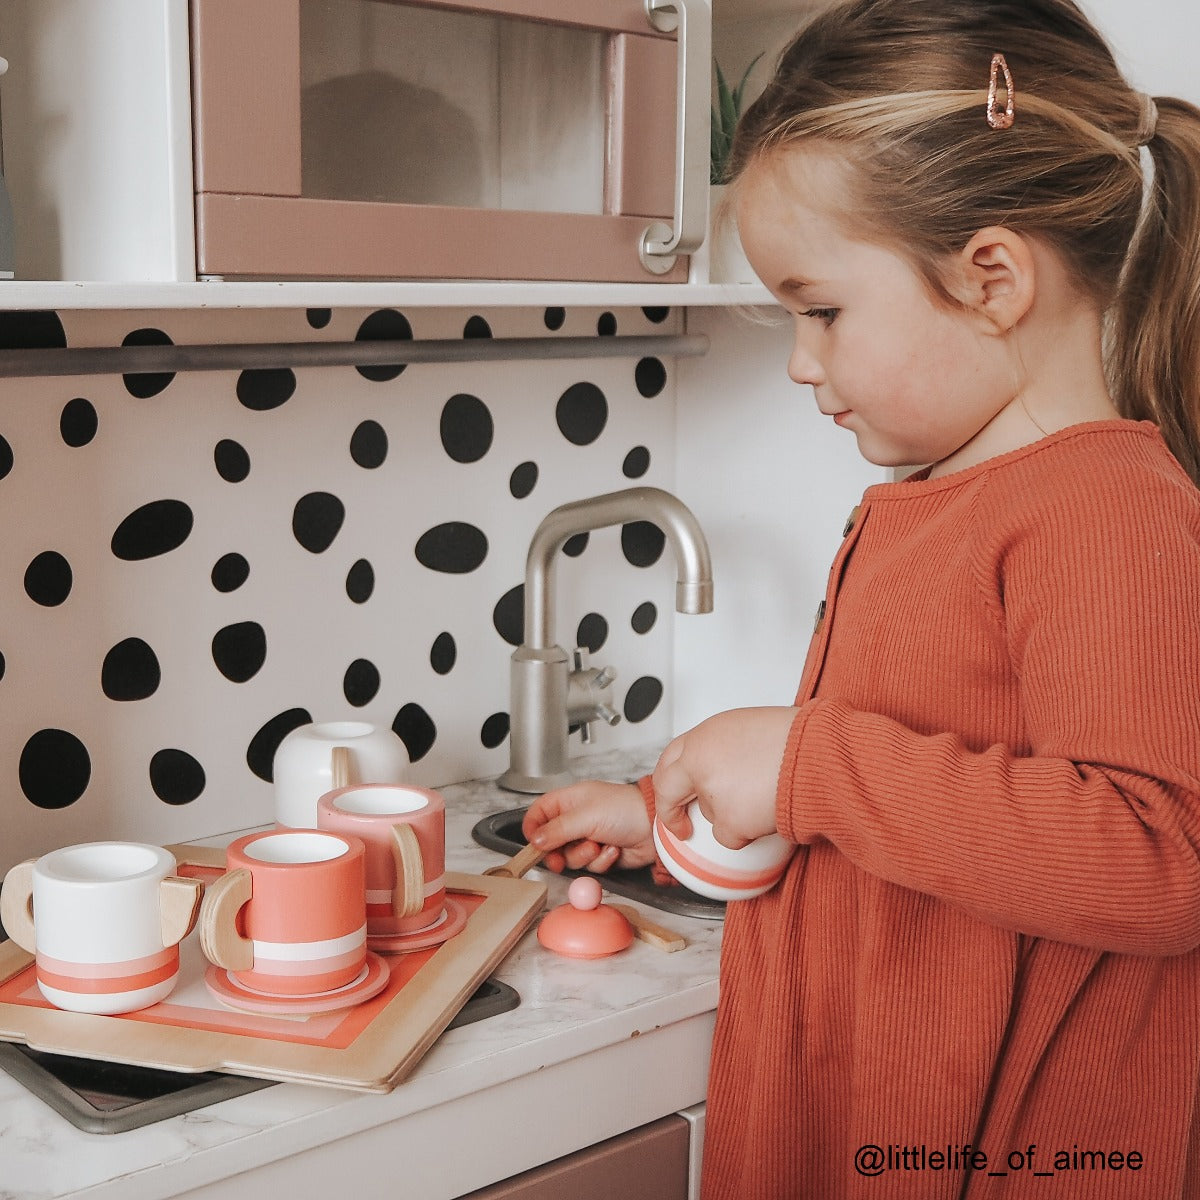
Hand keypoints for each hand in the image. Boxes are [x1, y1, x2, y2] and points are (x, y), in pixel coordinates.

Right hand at [522, 781, 655, 874]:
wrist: (655, 827)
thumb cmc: (626, 809)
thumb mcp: (586, 816)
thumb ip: (557, 829)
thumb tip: (535, 840)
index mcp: (569, 801)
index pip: (539, 813)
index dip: (533, 829)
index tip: (534, 844)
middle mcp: (576, 819)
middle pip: (551, 842)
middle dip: (558, 852)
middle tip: (560, 859)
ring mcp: (588, 837)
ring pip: (570, 858)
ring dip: (585, 855)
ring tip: (599, 844)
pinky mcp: (601, 854)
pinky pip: (590, 866)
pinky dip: (601, 861)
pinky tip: (613, 849)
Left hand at [652, 707, 799, 848]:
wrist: (823, 755)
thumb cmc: (800, 739)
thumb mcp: (751, 727)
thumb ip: (723, 747)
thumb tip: (719, 766)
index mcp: (705, 734)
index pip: (669, 757)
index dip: (668, 778)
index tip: (670, 791)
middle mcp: (701, 760)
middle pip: (668, 790)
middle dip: (670, 812)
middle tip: (681, 825)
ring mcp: (713, 792)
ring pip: (709, 815)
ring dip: (731, 814)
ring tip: (765, 793)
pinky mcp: (730, 820)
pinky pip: (728, 837)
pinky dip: (746, 833)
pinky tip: (767, 812)